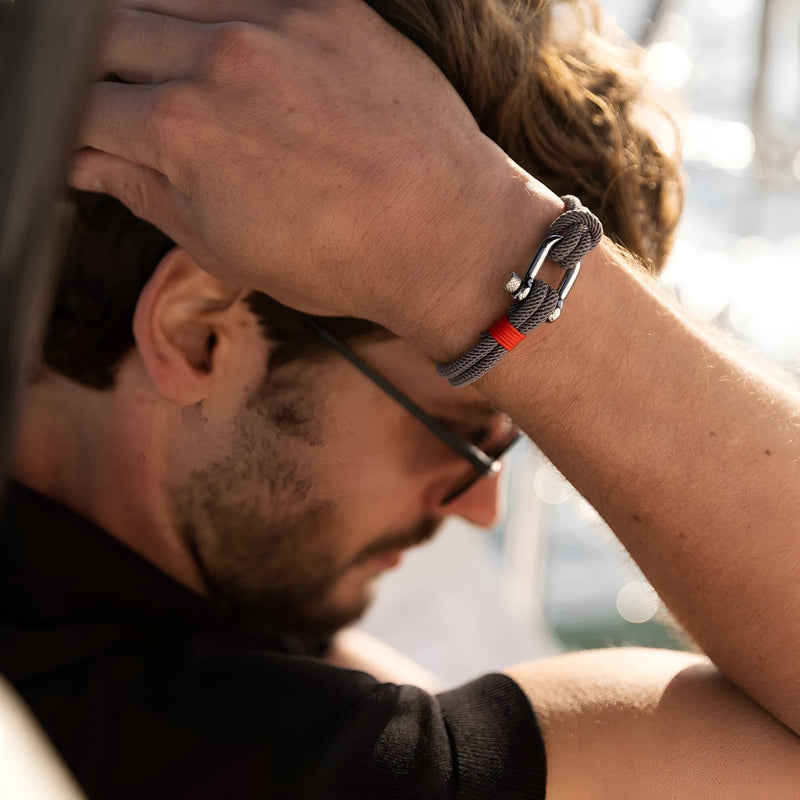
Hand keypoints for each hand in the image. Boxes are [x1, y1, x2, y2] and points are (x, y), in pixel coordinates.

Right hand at [72, 0, 548, 340]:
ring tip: (174, 78)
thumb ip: (148, 194)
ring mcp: (276, 23)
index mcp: (183, 132)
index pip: (85, 110)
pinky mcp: (327, 5)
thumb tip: (96, 163)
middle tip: (124, 110)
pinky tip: (226, 49)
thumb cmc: (341, 259)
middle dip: (100, 78)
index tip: (91, 145)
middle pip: (108, 39)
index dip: (78, 134)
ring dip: (150, 34)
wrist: (443, 235)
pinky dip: (215, 14)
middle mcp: (219, 61)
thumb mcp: (226, 248)